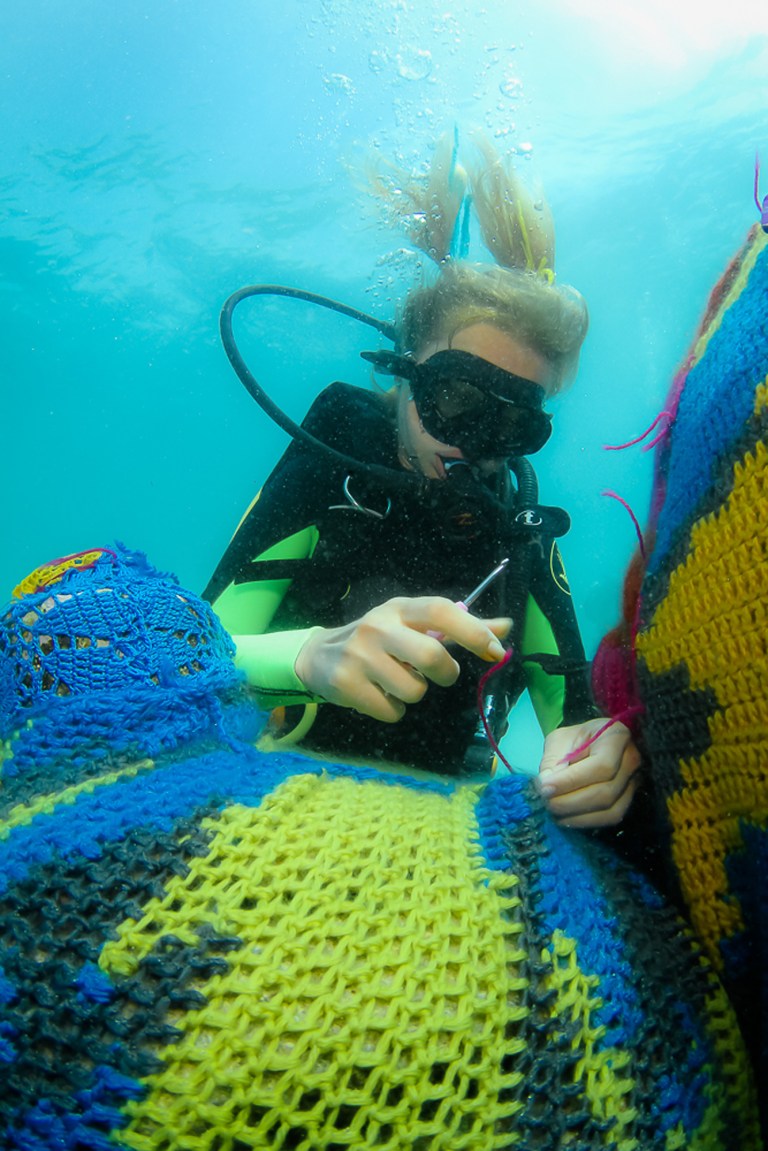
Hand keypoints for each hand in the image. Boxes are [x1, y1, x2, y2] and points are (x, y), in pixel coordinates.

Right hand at [295, 596, 509, 721]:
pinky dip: (392, 710)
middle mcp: (378, 625)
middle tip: (438, 675)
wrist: (317, 657)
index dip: (473, 631)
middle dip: (445, 674)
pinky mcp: (345, 683)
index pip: (441, 610)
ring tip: (395, 682)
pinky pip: (392, 712)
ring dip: (414, 693)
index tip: (495, 651)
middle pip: (432, 656)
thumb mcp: (413, 626)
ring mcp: (359, 655)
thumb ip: (460, 628)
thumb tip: (506, 626)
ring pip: (414, 690)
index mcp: (400, 608)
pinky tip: (377, 695)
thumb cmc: (379, 641)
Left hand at [536, 719, 640, 827]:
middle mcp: (631, 760)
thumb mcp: (559, 740)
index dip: (572, 781)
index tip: (545, 788)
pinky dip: (586, 822)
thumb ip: (552, 761)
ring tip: (553, 811)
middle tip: (546, 802)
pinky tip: (566, 818)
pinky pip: (611, 817)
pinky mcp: (628, 799)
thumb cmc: (575, 739)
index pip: (601, 766)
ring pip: (611, 809)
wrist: (593, 743)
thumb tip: (546, 787)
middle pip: (606, 791)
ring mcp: (634, 782)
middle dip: (571, 802)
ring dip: (577, 815)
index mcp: (617, 737)